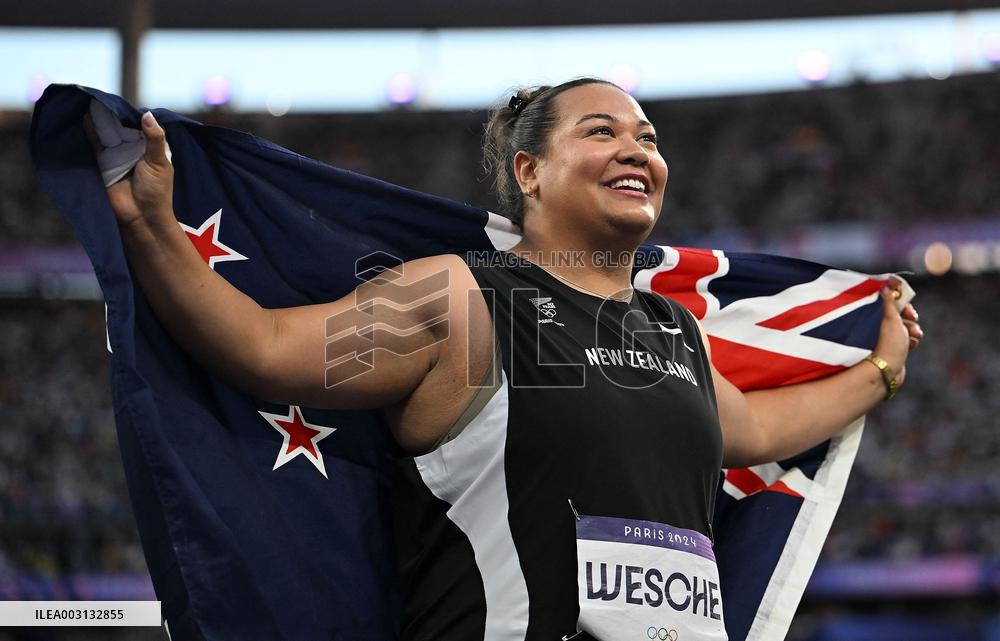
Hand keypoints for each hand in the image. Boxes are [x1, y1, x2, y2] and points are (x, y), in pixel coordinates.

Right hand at [88, 111, 174, 229]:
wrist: (141, 217)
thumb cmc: (156, 191)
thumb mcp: (159, 162)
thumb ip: (154, 138)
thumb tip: (147, 115)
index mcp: (149, 147)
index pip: (139, 125)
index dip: (130, 113)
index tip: (122, 101)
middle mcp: (132, 149)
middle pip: (120, 126)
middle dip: (112, 113)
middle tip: (101, 96)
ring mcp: (116, 155)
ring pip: (106, 132)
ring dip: (98, 119)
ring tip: (90, 101)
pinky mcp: (101, 162)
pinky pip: (94, 144)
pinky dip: (88, 131)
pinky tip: (82, 116)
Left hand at [872, 282, 923, 388]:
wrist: (889, 369)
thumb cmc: (890, 343)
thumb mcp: (891, 319)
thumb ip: (890, 303)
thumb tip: (884, 286)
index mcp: (880, 318)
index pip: (893, 305)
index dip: (903, 304)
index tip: (909, 308)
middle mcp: (883, 327)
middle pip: (901, 315)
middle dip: (911, 318)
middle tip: (914, 320)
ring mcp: (890, 338)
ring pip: (906, 328)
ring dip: (914, 330)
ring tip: (915, 337)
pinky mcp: (896, 349)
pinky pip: (907, 340)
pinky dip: (912, 341)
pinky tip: (912, 345)